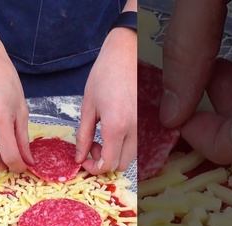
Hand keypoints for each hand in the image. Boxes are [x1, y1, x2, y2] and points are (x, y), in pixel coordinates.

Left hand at [76, 27, 136, 173]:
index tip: (84, 159)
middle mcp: (135, 130)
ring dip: (117, 154)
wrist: (129, 52)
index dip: (93, 168)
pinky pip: (140, 143)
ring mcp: (146, 126)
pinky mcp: (152, 121)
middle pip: (121, 165)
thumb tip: (79, 157)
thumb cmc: (106, 74)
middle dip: (104, 162)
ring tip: (104, 134)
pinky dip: (127, 145)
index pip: (108, 164)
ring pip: (132, 156)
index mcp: (116, 126)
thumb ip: (83, 135)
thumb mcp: (88, 106)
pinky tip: (117, 129)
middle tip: (93, 145)